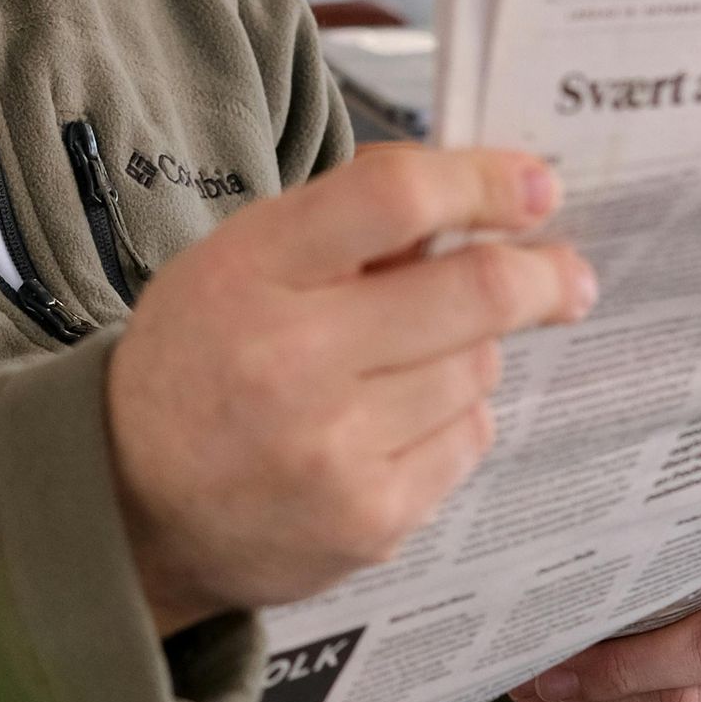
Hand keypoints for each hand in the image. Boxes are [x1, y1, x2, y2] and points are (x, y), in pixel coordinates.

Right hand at [106, 146, 595, 635]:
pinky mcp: (371, 519)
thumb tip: (482, 194)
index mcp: (253, 272)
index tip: (537, 187)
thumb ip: (347, 221)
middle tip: (568, 276)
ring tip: (405, 365)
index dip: (484, 182)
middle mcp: (292, 360)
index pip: (396, 199)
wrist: (133, 505)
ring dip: (471, 351)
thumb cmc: (202, 359)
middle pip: (475, 292)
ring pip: (477, 368)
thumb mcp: (241, 260)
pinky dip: (453, 419)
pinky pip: (466, 439)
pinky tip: (394, 425)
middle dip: (541, 276)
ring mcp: (336, 449)